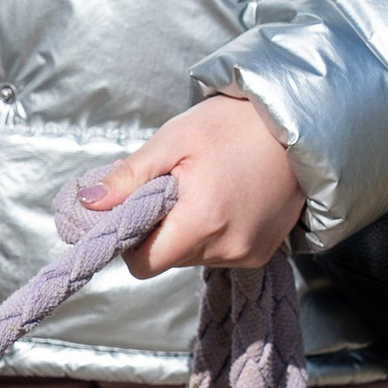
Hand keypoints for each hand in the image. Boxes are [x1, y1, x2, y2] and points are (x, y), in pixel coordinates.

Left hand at [80, 96, 307, 280]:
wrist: (299, 124)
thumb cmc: (236, 125)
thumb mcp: (173, 141)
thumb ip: (129, 178)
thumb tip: (88, 203)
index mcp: (202, 222)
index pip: (144, 263)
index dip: (130, 240)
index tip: (136, 209)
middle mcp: (228, 248)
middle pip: (167, 259)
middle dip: (160, 227)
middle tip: (172, 185)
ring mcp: (249, 254)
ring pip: (192, 256)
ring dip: (187, 228)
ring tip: (204, 187)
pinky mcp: (262, 254)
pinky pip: (219, 252)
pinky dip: (213, 231)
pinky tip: (225, 198)